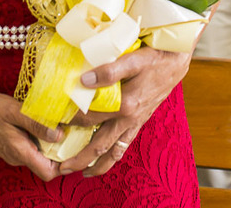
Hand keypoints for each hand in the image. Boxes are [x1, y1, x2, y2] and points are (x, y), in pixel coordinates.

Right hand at [0, 89, 62, 180]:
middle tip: (71, 133)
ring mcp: (13, 154)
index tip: (74, 147)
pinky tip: (42, 125)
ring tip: (59, 126)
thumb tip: (59, 135)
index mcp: (20, 152)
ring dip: (50, 145)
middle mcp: (17, 158)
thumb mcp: (15, 111)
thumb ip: (37, 124)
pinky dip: (39, 141)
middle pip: (46, 165)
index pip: (48, 173)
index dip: (64, 165)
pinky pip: (30, 150)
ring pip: (38, 157)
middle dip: (60, 153)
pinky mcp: (11, 148)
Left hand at [60, 46, 190, 176]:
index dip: (71, 122)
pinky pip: (125, 145)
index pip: (90, 118)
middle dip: (80, 159)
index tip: (54, 124)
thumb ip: (108, 71)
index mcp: (126, 104)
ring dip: (97, 165)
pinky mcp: (140, 121)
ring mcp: (135, 122)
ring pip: (114, 151)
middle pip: (100, 145)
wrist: (176, 61)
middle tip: (62, 168)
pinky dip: (114, 156)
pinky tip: (106, 159)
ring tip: (83, 173)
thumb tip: (83, 81)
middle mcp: (129, 119)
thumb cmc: (155, 58)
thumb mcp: (133, 59)